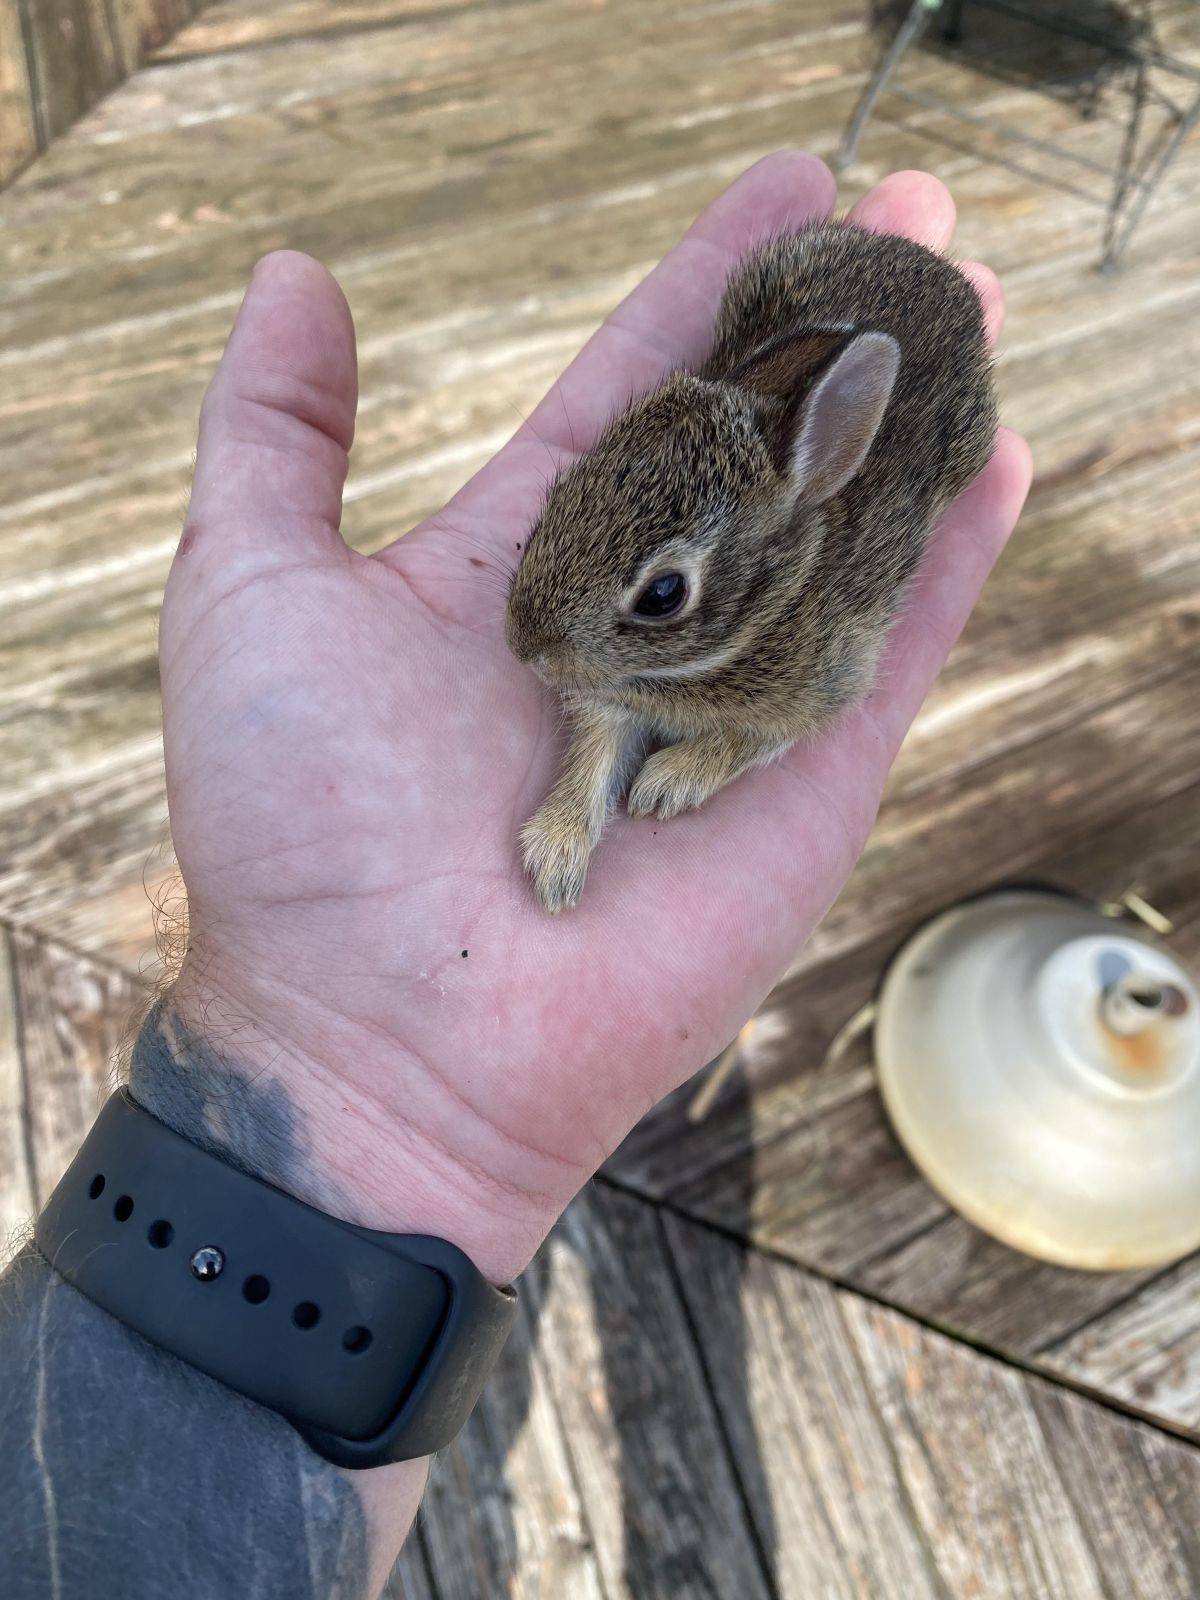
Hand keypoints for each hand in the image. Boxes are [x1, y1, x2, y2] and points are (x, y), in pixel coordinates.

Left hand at [160, 153, 1029, 1285]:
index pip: (639, 390)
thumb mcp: (243, 589)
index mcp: (523, 560)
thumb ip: (273, 432)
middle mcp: (636, 615)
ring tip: (971, 300)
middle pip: (761, 444)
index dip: (710, 285)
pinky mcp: (797, 782)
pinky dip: (945, 558)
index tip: (785, 190)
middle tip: (910, 217)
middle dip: (836, 330)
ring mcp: (725, 696)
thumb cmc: (295, 826)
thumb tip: (298, 275)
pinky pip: (886, 649)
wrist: (383, 1042)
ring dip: (908, 415)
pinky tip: (992, 458)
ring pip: (840, 526)